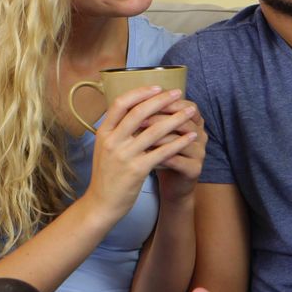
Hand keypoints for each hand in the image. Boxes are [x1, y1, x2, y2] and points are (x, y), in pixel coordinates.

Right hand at [83, 87, 199, 221]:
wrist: (101, 204)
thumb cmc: (107, 175)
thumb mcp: (104, 148)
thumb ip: (117, 130)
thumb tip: (137, 109)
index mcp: (103, 132)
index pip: (120, 103)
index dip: (140, 92)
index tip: (157, 87)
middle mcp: (112, 141)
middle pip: (139, 113)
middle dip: (161, 100)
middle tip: (177, 93)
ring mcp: (124, 155)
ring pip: (154, 131)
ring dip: (175, 119)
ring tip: (190, 112)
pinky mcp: (137, 170)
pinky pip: (162, 152)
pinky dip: (178, 142)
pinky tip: (190, 137)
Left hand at [144, 99, 205, 201]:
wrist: (172, 185)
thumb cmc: (161, 153)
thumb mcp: (158, 133)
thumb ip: (152, 116)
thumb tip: (131, 100)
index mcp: (194, 121)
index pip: (185, 105)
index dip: (165, 103)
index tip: (143, 103)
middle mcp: (201, 134)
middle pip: (183, 121)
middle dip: (159, 119)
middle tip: (138, 120)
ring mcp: (200, 152)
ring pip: (180, 140)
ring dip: (158, 138)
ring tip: (139, 139)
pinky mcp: (195, 169)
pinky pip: (177, 160)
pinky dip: (159, 157)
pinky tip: (145, 157)